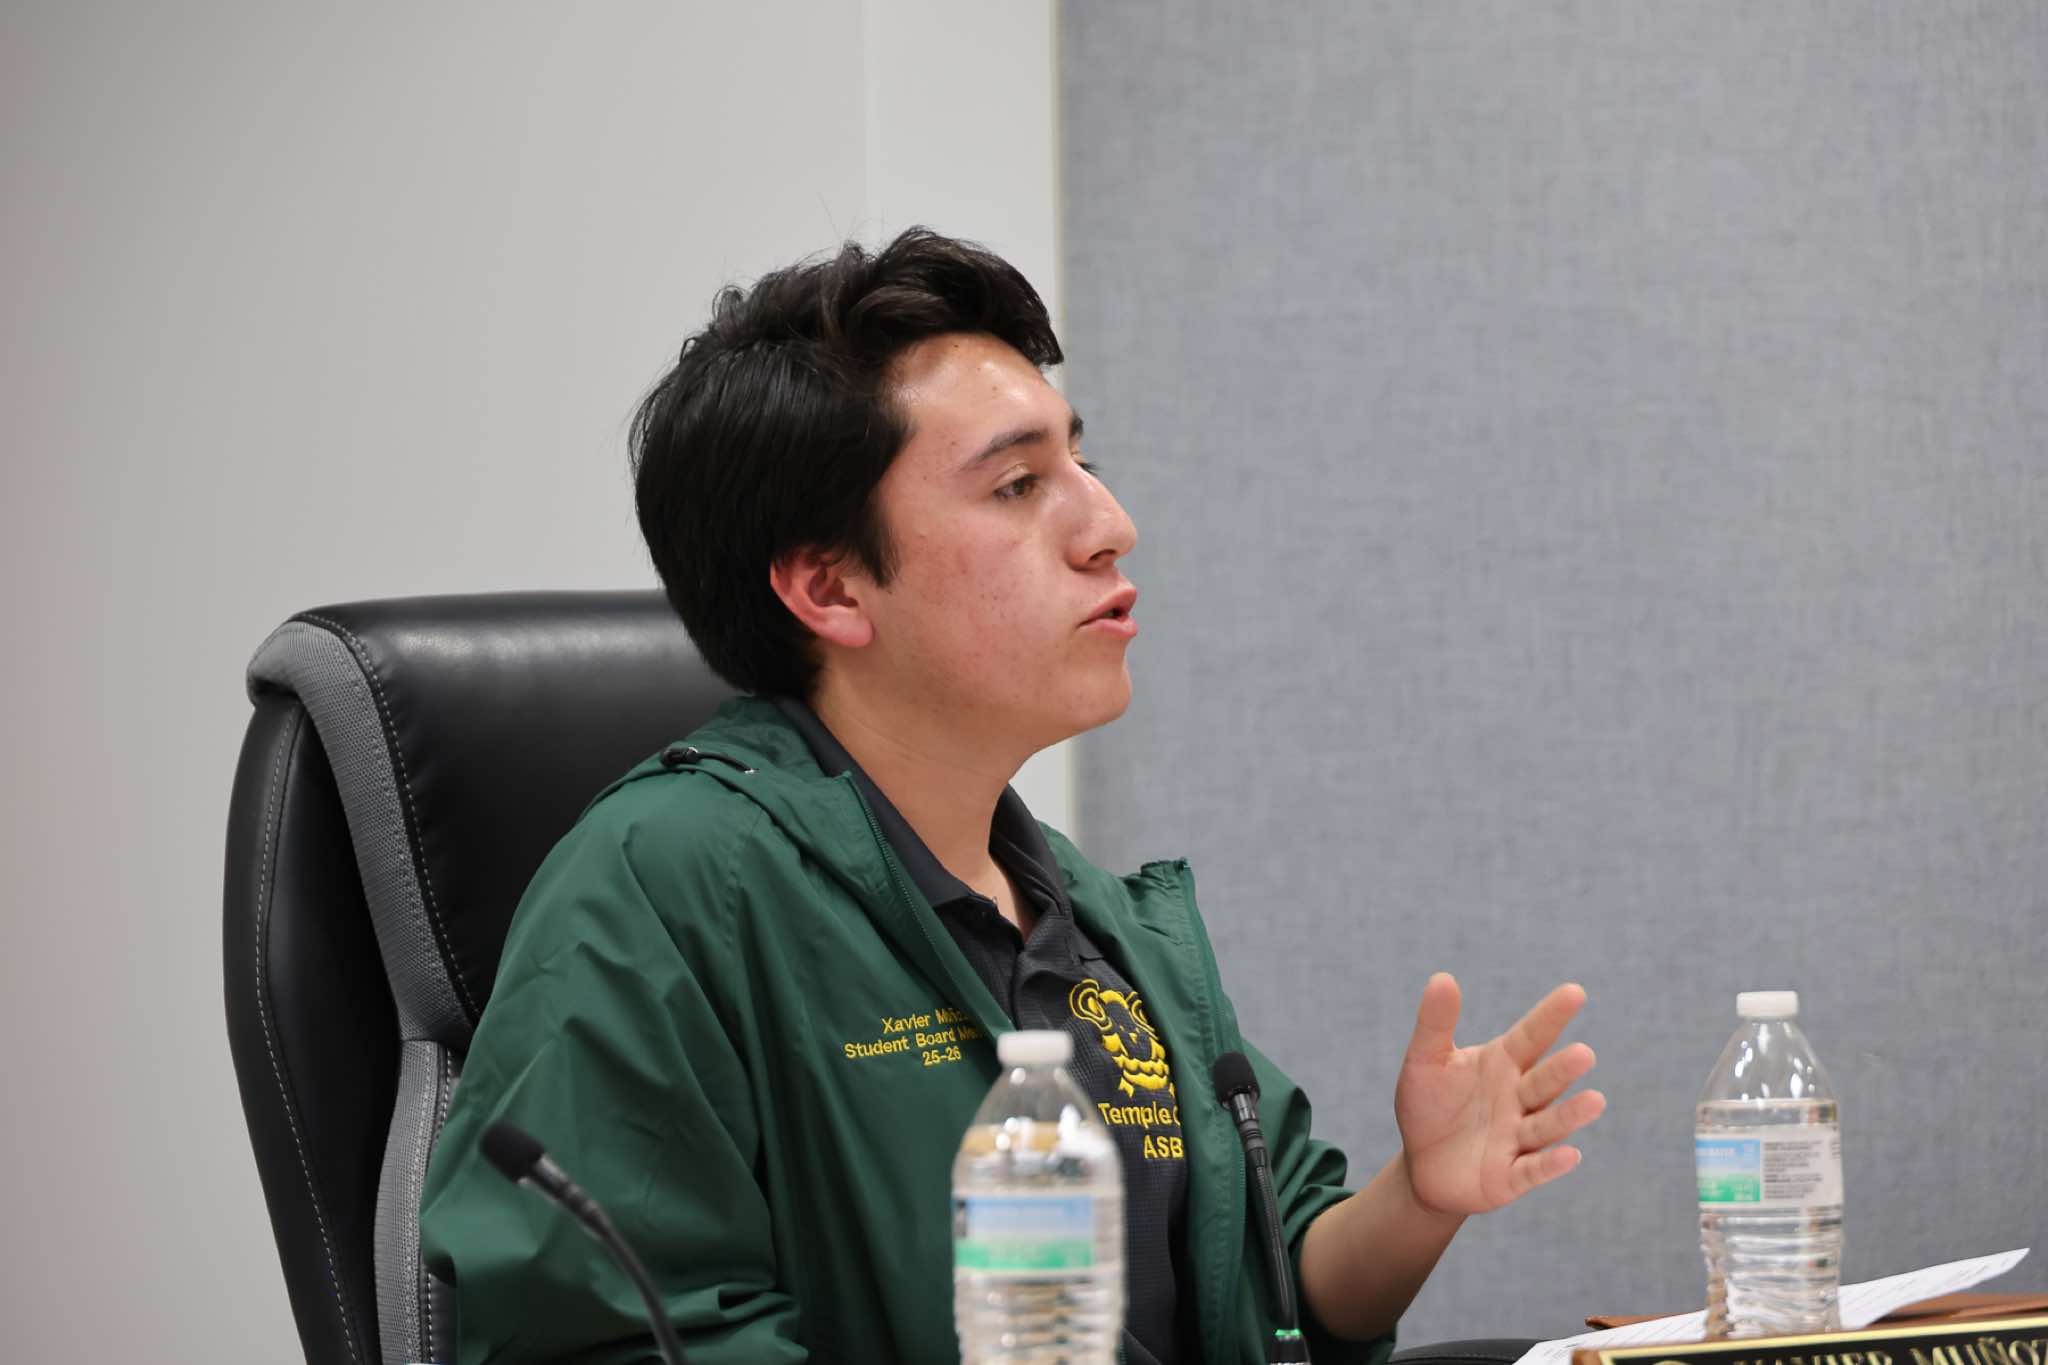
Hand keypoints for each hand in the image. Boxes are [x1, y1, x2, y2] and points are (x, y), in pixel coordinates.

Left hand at [1393, 973, 1604, 1216]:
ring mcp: (1517, 1138)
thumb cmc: (1430, 1106)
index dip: (1550, 1016)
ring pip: (1547, 1124)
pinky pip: (1533, 1170)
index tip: (1575, 992)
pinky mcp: (1510, 1177)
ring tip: (1595, 1100)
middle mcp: (1518, 1099)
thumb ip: (1435, 1023)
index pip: (1531, 1036)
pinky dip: (1550, 1164)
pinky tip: (1569, 1155)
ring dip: (1569, 1115)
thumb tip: (1442, 976)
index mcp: (1501, 1065)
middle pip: (1544, 1082)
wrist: (1422, 1165)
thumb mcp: (1425, 1062)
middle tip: (1583, 1054)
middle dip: (1562, 1070)